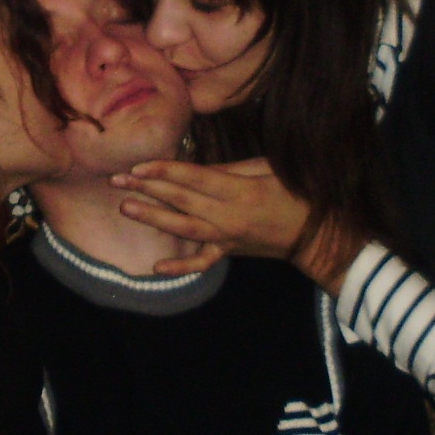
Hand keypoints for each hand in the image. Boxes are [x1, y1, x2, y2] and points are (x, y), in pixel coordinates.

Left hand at [109, 159, 365, 292]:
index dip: (163, 171)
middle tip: (117, 180)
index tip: (138, 165)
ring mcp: (227, 237)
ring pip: (184, 228)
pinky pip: (203, 262)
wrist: (318, 234)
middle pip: (181, 200)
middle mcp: (228, 216)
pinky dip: (181, 266)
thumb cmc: (297, 194)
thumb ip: (233, 168)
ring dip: (154, 218)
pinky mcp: (229, 251)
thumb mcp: (269, 169)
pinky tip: (156, 269)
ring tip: (126, 207)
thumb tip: (198, 167)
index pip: (192, 179)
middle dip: (148, 189)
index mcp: (239, 191)